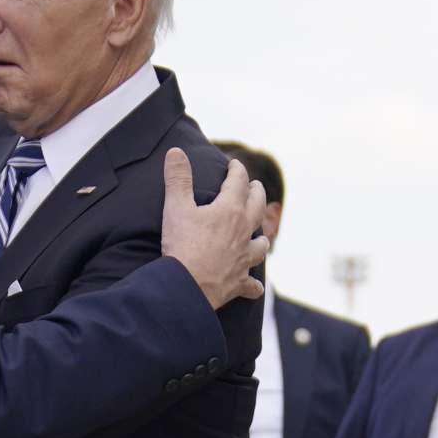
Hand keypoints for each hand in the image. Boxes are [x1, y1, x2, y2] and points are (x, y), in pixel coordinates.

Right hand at [160, 148, 269, 309]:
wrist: (186, 286)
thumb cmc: (182, 245)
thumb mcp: (175, 207)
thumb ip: (177, 178)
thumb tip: (176, 151)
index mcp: (230, 210)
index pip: (239, 182)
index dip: (237, 170)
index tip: (234, 164)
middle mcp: (243, 232)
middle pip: (257, 207)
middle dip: (257, 193)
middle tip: (256, 187)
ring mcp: (244, 258)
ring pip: (261, 245)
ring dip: (261, 238)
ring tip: (260, 235)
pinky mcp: (239, 282)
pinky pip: (252, 284)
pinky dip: (254, 285)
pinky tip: (255, 286)